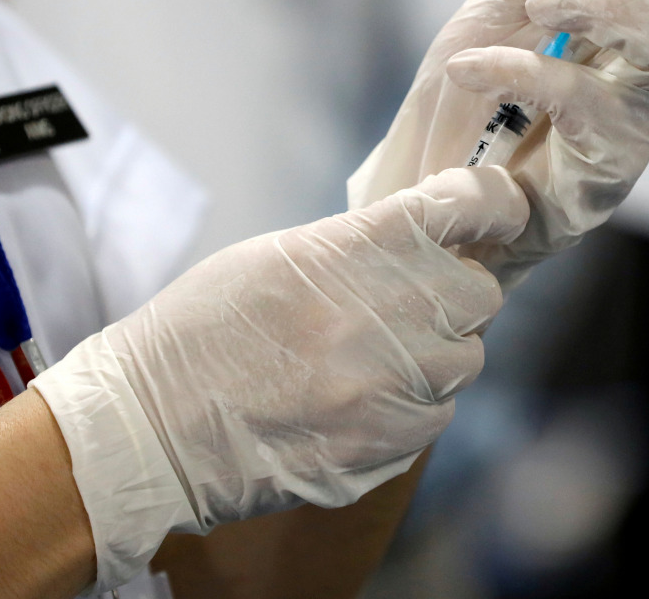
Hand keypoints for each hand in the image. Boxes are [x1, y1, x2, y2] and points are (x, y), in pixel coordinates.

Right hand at [31, 166, 527, 591]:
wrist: (150, 427)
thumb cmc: (204, 329)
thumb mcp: (282, 255)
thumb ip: (365, 245)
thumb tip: (429, 241)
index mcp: (361, 247)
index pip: (471, 205)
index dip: (495, 203)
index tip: (498, 209)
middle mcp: (393, 313)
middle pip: (481, 294)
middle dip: (455, 294)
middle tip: (410, 303)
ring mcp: (396, 385)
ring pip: (465, 360)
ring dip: (435, 356)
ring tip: (371, 361)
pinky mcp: (389, 445)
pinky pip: (436, 416)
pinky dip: (412, 407)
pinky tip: (359, 405)